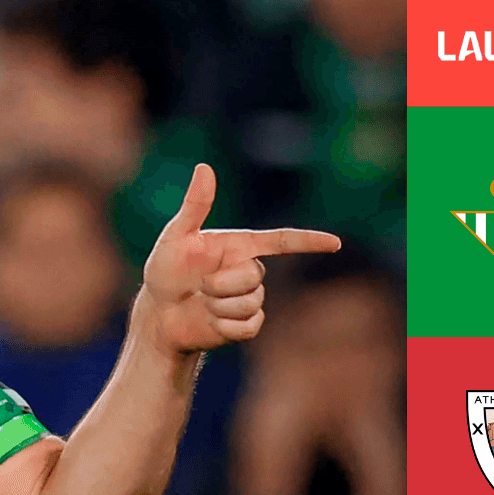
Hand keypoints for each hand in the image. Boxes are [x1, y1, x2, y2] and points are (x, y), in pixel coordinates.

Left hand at [139, 163, 340, 354]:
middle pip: (255, 276)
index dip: (309, 241)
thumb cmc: (165, 271)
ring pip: (251, 303)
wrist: (158, 313)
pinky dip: (224, 325)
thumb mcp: (176, 236)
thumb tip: (204, 167)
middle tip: (199, 285)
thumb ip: (195, 205)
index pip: (282, 241)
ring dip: (219, 305)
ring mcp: (249, 299)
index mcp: (240, 246)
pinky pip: (247, 327)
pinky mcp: (245, 326)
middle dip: (222, 283)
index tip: (335, 243)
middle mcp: (249, 271)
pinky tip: (210, 322)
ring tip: (202, 302)